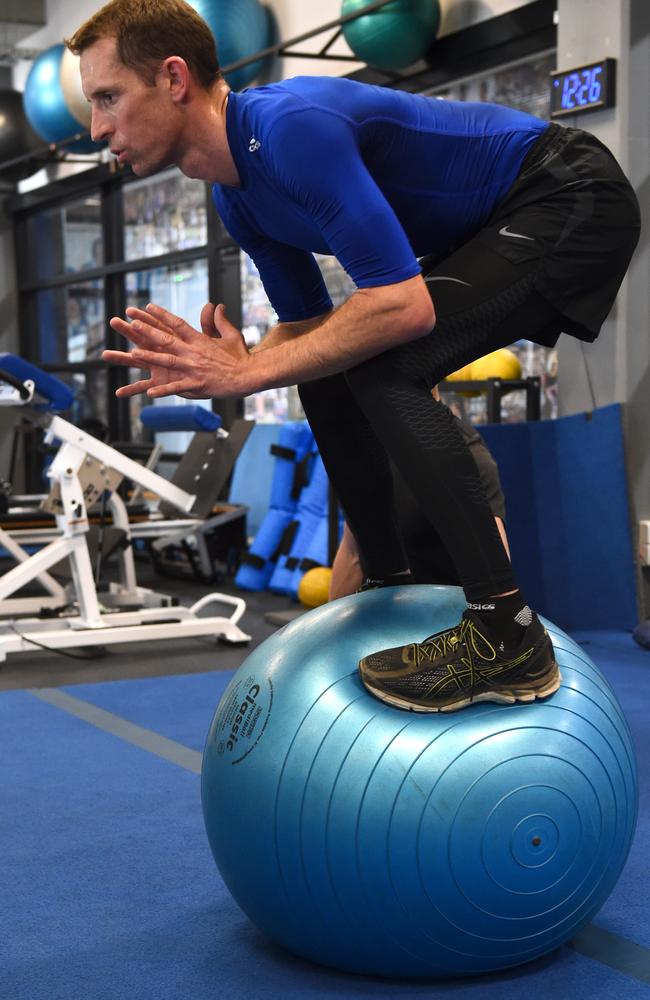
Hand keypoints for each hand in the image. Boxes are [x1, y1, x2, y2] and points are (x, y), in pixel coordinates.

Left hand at [103, 302, 251, 398]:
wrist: (250, 375)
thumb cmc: (241, 356)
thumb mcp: (232, 335)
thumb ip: (220, 321)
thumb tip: (217, 305)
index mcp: (200, 340)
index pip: (177, 324)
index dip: (161, 314)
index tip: (147, 307)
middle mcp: (194, 352)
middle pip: (168, 340)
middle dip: (149, 332)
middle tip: (132, 324)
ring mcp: (195, 369)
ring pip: (168, 362)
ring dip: (151, 358)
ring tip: (134, 354)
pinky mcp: (198, 385)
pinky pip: (177, 388)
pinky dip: (163, 391)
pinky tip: (149, 392)